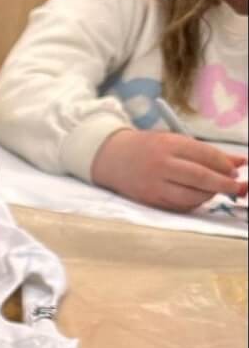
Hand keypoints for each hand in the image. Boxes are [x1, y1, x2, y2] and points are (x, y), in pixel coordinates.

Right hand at [91, 129, 245, 211]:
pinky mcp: (150, 200)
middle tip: (238, 187)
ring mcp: (154, 185)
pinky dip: (194, 203)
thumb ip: (206, 152)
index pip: (205, 155)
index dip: (224, 165)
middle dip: (223, 184)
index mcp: (169, 144)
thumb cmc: (149, 147)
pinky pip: (179, 206)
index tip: (236, 170)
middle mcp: (161, 165)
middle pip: (200, 178)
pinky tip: (198, 197)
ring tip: (215, 190)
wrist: (112, 158)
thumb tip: (240, 162)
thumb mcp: (175, 141)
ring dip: (209, 195)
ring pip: (191, 196)